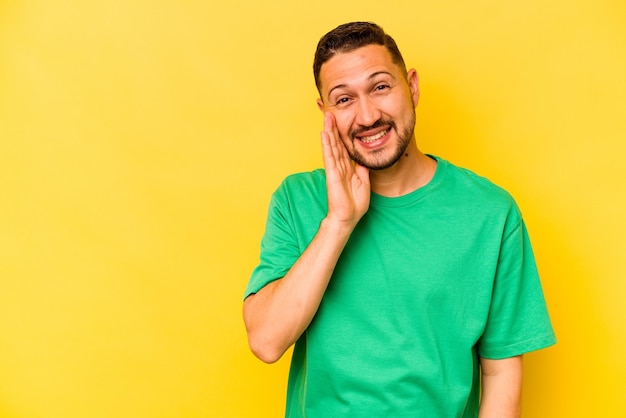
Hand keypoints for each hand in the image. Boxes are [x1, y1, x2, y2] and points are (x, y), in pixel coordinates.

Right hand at [321, 112, 369, 228]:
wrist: (348, 218)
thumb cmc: (354, 204)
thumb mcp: (363, 182)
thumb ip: (362, 170)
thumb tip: (363, 159)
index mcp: (347, 167)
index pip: (343, 147)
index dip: (342, 134)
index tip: (340, 121)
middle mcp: (339, 166)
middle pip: (336, 143)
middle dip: (333, 127)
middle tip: (330, 112)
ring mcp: (335, 169)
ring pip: (332, 146)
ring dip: (329, 131)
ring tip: (326, 117)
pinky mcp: (332, 174)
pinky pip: (329, 156)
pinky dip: (327, 145)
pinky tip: (324, 134)